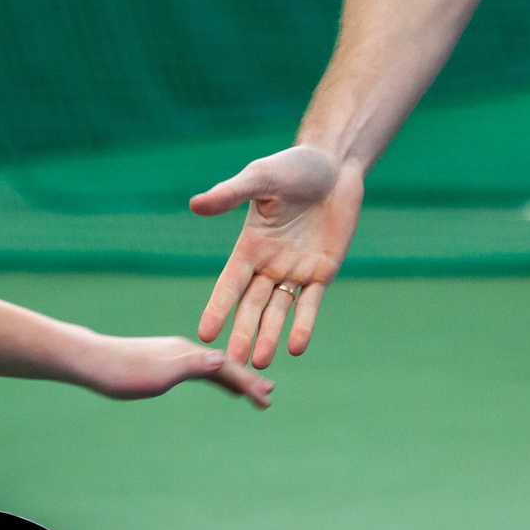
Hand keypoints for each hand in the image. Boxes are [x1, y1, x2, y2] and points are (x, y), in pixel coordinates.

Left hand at [78, 334, 273, 409]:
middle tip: (269, 397)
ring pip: (212, 368)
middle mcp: (185, 350)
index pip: (227, 366)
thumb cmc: (123, 371)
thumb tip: (221, 360)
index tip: (268, 397)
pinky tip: (215, 384)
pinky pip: (198, 371)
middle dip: (247, 380)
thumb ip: (191, 366)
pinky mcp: (163, 362)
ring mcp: (174, 355)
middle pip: (224, 365)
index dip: (248, 381)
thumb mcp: (159, 374)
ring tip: (251, 393)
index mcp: (188, 352)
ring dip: (233, 380)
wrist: (91, 361)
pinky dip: (214, 379)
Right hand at [189, 143, 362, 366]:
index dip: (217, 308)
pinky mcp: (322, 272)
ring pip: (279, 311)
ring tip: (261, 364)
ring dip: (269, 336)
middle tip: (233, 362)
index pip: (229, 284)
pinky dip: (304, 325)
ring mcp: (295, 270)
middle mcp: (269, 264)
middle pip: (252, 305)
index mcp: (249, 246)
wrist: (334, 166)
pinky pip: (311, 303)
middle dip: (243, 333)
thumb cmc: (293, 167)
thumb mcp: (261, 178)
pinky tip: (296, 347)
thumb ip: (230, 194)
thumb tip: (195, 205)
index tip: (203, 334)